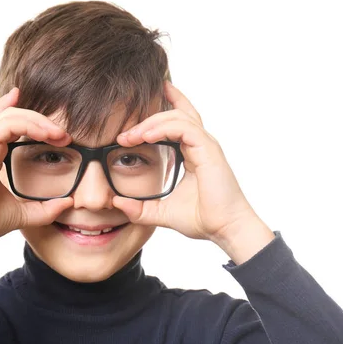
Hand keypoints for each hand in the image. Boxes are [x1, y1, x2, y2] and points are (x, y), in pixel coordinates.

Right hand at [0, 88, 73, 248]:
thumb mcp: (23, 214)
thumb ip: (46, 208)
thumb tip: (68, 202)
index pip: (7, 125)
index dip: (31, 122)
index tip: (57, 133)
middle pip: (10, 115)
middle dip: (39, 118)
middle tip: (62, 132)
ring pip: (10, 115)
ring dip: (38, 120)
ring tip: (59, 133)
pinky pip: (8, 124)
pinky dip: (30, 124)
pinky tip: (48, 135)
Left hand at [114, 82, 273, 261]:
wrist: (225, 230)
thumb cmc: (203, 219)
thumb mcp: (163, 212)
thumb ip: (140, 209)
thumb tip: (116, 203)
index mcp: (193, 153)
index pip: (177, 122)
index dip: (158, 113)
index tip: (130, 123)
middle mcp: (201, 144)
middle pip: (175, 114)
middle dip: (147, 119)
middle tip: (124, 134)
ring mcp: (206, 145)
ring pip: (178, 117)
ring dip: (151, 123)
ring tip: (131, 136)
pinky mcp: (209, 151)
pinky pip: (185, 129)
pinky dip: (164, 129)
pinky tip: (146, 137)